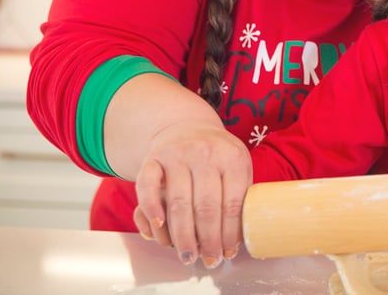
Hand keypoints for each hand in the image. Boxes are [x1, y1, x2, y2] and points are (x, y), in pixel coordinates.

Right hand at [132, 122, 251, 267]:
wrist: (187, 126)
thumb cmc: (217, 156)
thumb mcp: (237, 166)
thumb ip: (240, 194)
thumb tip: (236, 238)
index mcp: (233, 158)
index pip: (233, 203)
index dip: (230, 233)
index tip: (227, 253)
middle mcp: (206, 154)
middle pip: (207, 206)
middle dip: (208, 239)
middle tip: (207, 260)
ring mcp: (178, 154)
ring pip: (179, 202)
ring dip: (182, 235)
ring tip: (187, 255)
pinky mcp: (154, 158)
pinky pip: (148, 186)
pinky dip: (151, 208)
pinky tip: (158, 228)